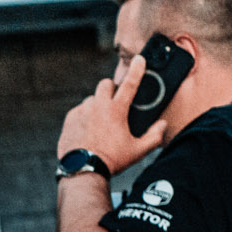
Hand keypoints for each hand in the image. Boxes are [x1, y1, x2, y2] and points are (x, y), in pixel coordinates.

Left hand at [56, 54, 166, 174]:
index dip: (137, 70)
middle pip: (105, 84)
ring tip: (101, 122)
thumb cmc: (111, 160)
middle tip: (115, 103)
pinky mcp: (70, 119)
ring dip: (97, 105)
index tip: (139, 60)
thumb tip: (162, 125)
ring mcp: (82, 111)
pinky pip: (79, 111)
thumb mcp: (138, 151)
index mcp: (116, 110)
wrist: (83, 170)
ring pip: (91, 99)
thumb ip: (154, 136)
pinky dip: (84, 116)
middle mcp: (98, 106)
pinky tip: (88, 129)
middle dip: (111, 89)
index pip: (130, 84)